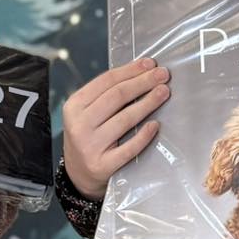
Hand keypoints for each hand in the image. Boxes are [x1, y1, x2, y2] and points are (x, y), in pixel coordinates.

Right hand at [62, 56, 171, 198]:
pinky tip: (155, 125)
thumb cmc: (89, 136)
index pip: (106, 81)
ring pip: (124, 119)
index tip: (150, 64)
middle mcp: (80, 125)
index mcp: (74, 106)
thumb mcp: (86, 113)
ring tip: (164, 93)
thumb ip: (106, 95)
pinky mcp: (103, 165)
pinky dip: (143, 135)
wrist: (78, 174)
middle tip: (163, 75)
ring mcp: (90, 146)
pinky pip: (128, 148)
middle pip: (116, 97)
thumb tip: (142, 72)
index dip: (131, 70)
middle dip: (143, 83)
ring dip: (148, 103)